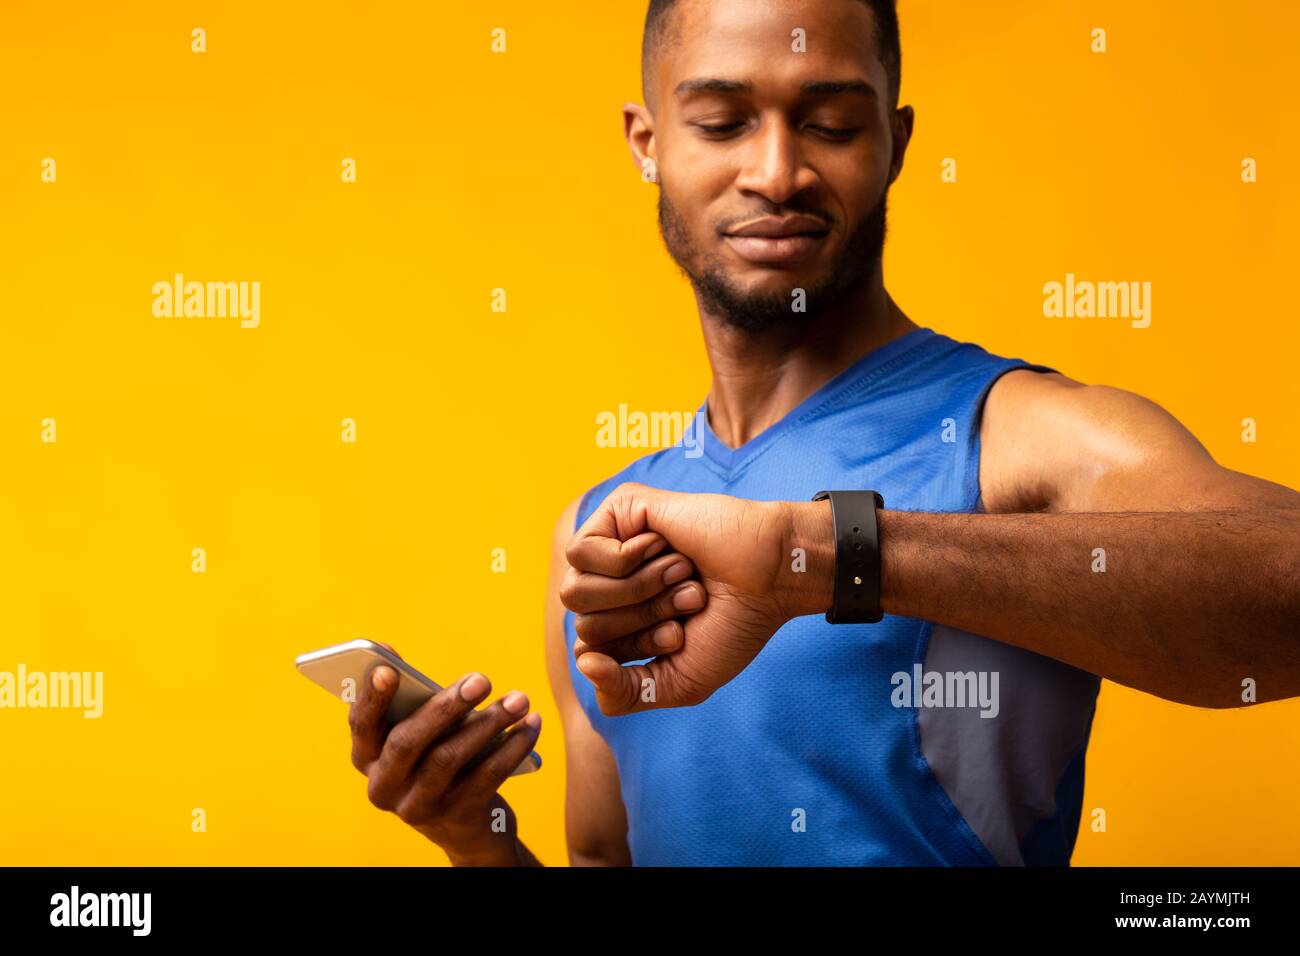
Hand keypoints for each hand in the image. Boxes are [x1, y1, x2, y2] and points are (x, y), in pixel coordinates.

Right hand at [348, 644, 542, 865]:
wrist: (466, 826)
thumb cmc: (438, 757)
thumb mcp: (421, 732)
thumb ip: (409, 699)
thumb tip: (388, 651)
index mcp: (367, 759)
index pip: (362, 726)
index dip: (371, 698)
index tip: (387, 668)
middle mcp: (384, 788)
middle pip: (408, 742)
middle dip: (446, 707)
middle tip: (481, 679)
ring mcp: (418, 807)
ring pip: (450, 758)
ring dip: (490, 723)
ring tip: (519, 699)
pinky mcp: (457, 818)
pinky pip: (486, 776)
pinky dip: (513, 746)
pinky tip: (531, 724)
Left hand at [561, 482, 831, 713]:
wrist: (770, 577)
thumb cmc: (732, 626)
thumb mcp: (676, 681)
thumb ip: (624, 693)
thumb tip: (583, 662)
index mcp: (623, 621)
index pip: (588, 652)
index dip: (634, 651)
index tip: (680, 637)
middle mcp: (612, 584)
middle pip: (581, 622)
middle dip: (640, 620)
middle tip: (688, 600)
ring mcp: (612, 546)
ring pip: (574, 589)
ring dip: (637, 591)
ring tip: (679, 575)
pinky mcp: (617, 511)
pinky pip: (581, 552)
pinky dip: (628, 561)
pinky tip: (664, 547)